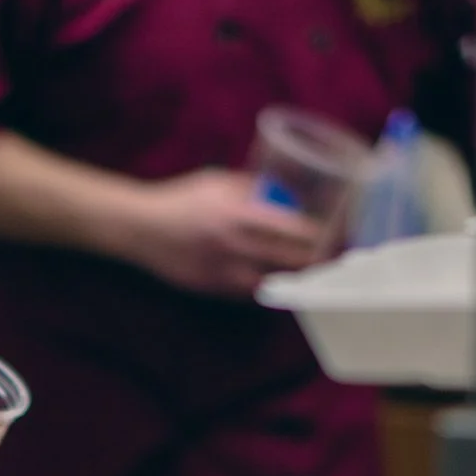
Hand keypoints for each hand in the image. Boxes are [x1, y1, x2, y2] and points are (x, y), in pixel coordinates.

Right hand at [117, 169, 329, 297]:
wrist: (139, 229)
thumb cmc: (179, 199)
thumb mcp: (217, 182)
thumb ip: (251, 187)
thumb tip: (283, 191)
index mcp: (239, 216)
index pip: (294, 231)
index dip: (321, 235)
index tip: (337, 232)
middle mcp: (235, 248)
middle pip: (291, 262)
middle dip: (317, 261)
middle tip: (332, 257)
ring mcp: (224, 273)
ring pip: (274, 283)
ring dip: (293, 279)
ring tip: (308, 272)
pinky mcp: (213, 290)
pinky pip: (250, 293)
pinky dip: (267, 287)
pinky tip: (277, 281)